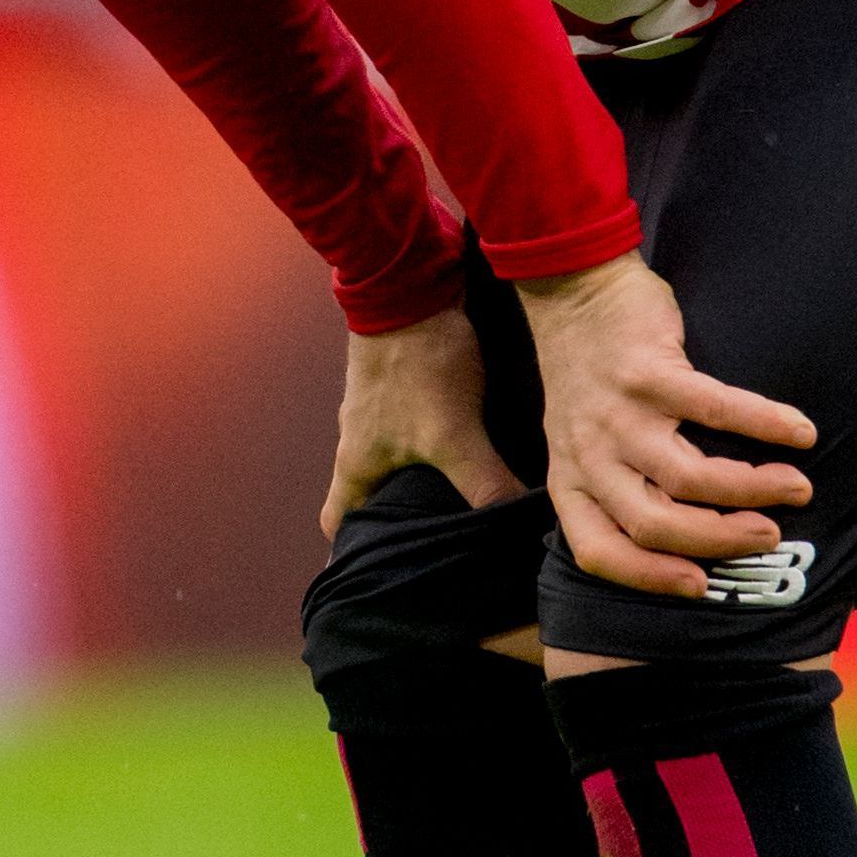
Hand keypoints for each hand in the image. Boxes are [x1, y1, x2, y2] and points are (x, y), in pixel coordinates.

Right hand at [323, 302, 528, 538]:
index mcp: (356, 461)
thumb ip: (485, 484)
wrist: (406, 285)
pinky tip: (470, 444)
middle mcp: (357, 437)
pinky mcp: (395, 382)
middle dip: (393, 519)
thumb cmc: (416, 365)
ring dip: (414, 478)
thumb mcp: (456, 434)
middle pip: (365, 494)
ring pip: (387, 459)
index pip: (338, 521)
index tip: (380, 571)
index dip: (354, 550)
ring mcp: (373, 408)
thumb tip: (518, 528)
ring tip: (459, 495)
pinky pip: (406, 427)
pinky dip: (428, 442)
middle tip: (434, 542)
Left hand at [518, 252, 816, 599]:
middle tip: (769, 536)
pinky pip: (717, 411)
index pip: (598, 551)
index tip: (701, 587)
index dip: (650, 578)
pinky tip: (800, 432)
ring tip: (795, 486)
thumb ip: (615, 486)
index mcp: (572, 479)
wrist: (570, 293)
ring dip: (752, 490)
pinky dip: (765, 425)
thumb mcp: (579, 441)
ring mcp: (617, 415)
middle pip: (654, 525)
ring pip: (689, 479)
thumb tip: (688, 544)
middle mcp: (590, 454)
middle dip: (720, 541)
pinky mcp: (648, 373)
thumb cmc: (589, 377)